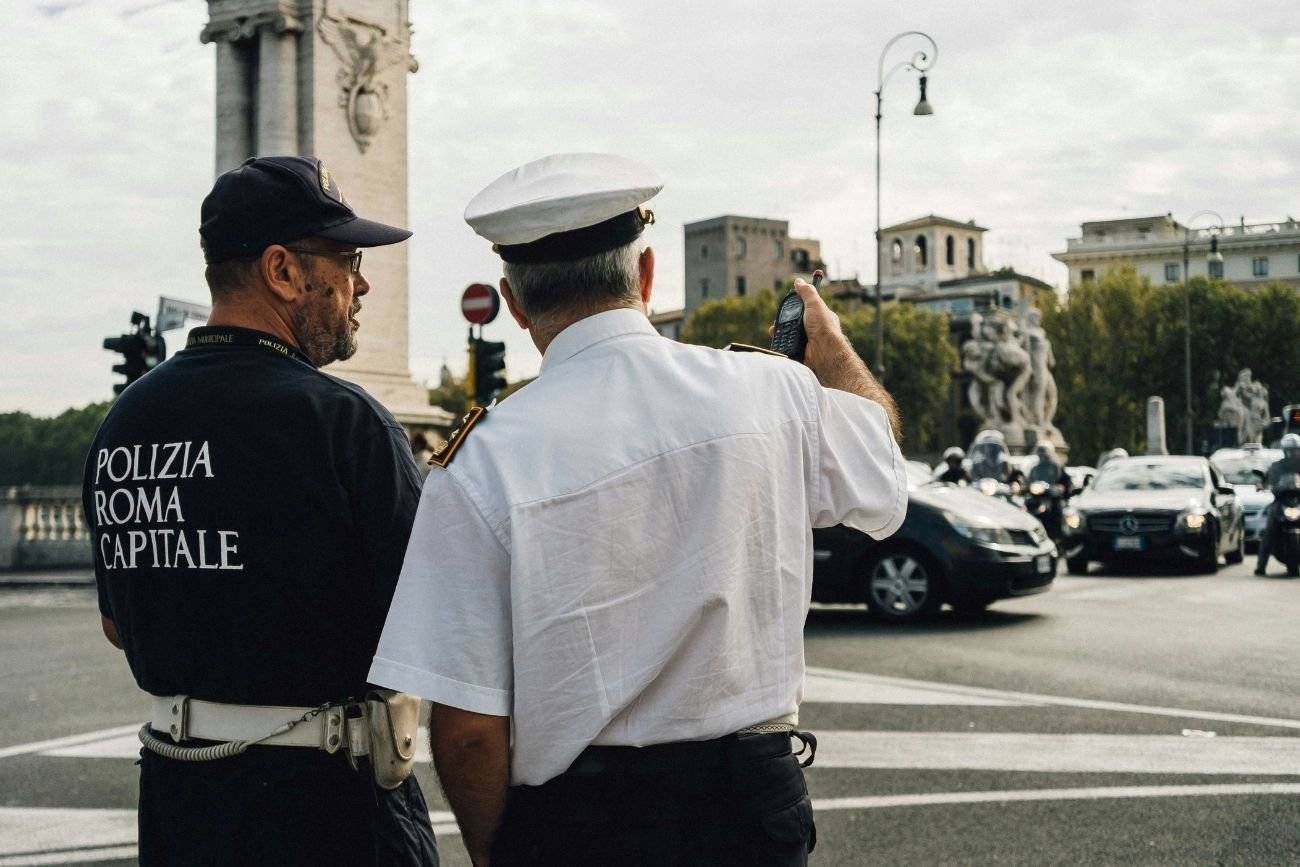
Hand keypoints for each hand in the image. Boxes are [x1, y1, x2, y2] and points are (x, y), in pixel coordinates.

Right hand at [771, 279, 900, 439]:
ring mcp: (807, 342)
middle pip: (795, 322)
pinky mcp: (800, 352)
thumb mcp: (815, 304)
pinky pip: (786, 346)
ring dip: (780, 331)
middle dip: (784, 320)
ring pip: (789, 334)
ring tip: (775, 329)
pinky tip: (776, 339)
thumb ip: (807, 292)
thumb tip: (798, 281)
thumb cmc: (823, 327)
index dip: (796, 306)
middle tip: (778, 319)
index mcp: (820, 317)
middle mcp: (814, 330)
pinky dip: (780, 343)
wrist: (823, 353)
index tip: (788, 304)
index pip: (806, 309)